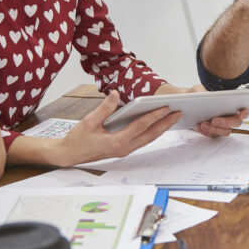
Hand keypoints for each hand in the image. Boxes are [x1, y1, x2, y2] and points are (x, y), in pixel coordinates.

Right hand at [56, 91, 181, 165]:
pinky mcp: (123, 149)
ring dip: (161, 128)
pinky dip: (152, 132)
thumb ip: (104, 108)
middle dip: (165, 123)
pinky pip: (142, 140)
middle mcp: (123, 148)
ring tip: (173, 117)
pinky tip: (158, 125)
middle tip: (179, 112)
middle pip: (150, 135)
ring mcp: (124, 150)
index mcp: (116, 142)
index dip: (154, 116)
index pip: (140, 127)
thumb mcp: (89, 121)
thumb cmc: (78, 139)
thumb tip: (115, 94)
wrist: (69, 154)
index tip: (166, 107)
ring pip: (148, 138)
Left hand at [156, 83, 248, 137]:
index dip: (245, 112)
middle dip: (226, 122)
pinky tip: (199, 127)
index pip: (245, 109)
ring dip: (214, 129)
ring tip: (202, 124)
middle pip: (236, 122)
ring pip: (225, 131)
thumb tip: (204, 96)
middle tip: (214, 120)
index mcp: (233, 103)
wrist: (189, 103)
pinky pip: (214, 135)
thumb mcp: (198, 89)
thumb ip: (201, 92)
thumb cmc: (198, 94)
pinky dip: (206, 132)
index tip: (240, 114)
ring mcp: (224, 125)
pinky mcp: (215, 131)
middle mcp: (231, 115)